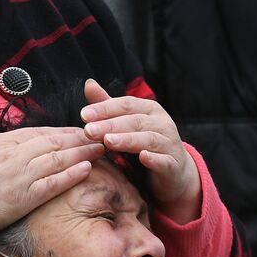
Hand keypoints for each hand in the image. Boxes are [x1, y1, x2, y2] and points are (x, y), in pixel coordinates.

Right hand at [0, 92, 104, 244]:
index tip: (81, 128)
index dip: (64, 130)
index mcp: (3, 141)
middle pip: (55, 143)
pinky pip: (53, 185)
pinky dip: (71, 176)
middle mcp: (15, 156)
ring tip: (102, 148)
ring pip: (59, 161)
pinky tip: (87, 169)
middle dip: (81, 138)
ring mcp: (21, 177)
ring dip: (83, 153)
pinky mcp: (22, 200)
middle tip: (102, 135)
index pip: (41, 131)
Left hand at [80, 78, 201, 223]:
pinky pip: (164, 161)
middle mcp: (162, 123)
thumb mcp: (126, 124)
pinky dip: (154, 159)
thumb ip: (108, 107)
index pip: (125, 105)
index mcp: (149, 109)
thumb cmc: (144, 143)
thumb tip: (88, 84)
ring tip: (108, 141)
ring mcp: (169, 143)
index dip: (105, 108)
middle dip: (110, 125)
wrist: (173, 172)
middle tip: (88, 130)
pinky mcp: (173, 164)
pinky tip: (142, 157)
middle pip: (134, 121)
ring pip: (148, 139)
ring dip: (128, 140)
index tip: (83, 115)